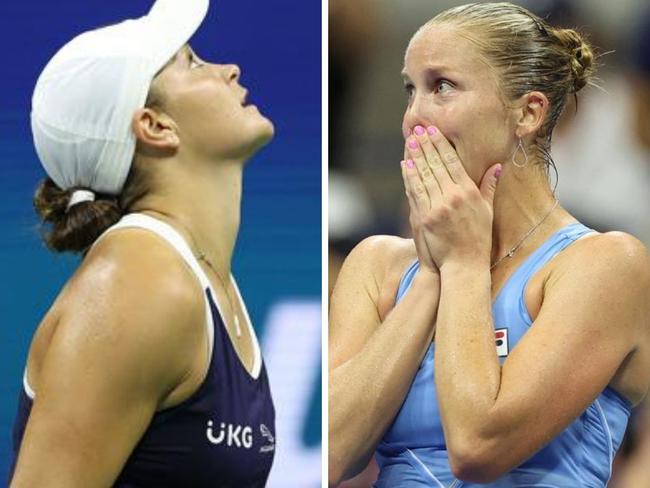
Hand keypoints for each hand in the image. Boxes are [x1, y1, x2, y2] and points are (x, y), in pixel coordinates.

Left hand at [402, 125, 500, 269]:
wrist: (463, 265)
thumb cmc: (478, 239)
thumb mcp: (487, 212)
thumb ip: (488, 188)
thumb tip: (496, 167)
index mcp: (468, 192)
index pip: (452, 162)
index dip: (441, 144)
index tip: (434, 131)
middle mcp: (452, 197)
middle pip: (436, 165)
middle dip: (426, 145)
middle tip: (418, 129)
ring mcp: (437, 207)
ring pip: (423, 176)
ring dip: (416, 156)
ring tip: (411, 141)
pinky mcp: (424, 218)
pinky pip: (415, 192)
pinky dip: (409, 177)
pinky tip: (406, 165)